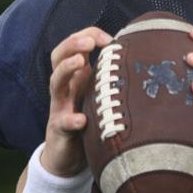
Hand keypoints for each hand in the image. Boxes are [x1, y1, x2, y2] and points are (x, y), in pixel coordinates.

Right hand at [40, 26, 113, 176]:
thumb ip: (108, 77)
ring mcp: (60, 107)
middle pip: (59, 57)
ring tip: (80, 62)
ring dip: (66, 69)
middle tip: (89, 42)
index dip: (88, 35)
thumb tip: (136, 57)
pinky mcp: (60, 130)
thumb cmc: (87, 121)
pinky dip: (71, 120)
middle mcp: (65, 88)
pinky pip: (64, 122)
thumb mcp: (97, 95)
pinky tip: (81, 119)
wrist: (66, 157)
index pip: (74, 46)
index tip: (110, 38)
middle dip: (73, 44)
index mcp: (75, 76)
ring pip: (56, 83)